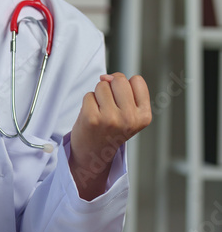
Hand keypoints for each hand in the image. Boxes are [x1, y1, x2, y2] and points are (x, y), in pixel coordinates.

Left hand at [69, 72, 151, 199]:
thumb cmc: (111, 130)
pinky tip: (91, 117)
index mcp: (143, 116)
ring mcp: (110, 118)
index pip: (137, 80)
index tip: (123, 104)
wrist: (94, 155)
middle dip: (111, 88)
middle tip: (109, 107)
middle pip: (119, 79)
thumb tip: (105, 77)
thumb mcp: (129, 113)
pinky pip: (89, 95)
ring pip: (102, 85)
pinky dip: (87, 103)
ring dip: (98, 96)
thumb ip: (124, 90)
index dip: (126, 88)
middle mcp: (129, 118)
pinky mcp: (92, 118)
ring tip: (100, 113)